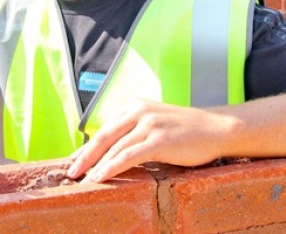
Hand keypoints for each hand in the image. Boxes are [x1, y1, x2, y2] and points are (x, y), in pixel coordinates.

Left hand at [67, 98, 234, 182]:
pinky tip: (99, 177)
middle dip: (84, 156)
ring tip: (82, 180)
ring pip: (113, 147)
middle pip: (103, 136)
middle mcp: (138, 110)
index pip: (105, 128)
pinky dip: (110, 167)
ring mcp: (148, 124)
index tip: (74, 161)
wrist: (216, 128)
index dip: (87, 147)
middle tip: (69, 173)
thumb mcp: (155, 124)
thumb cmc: (185, 131)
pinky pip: (127, 156)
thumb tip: (109, 151)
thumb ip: (134, 131)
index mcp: (134, 105)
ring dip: (94, 165)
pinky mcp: (158, 139)